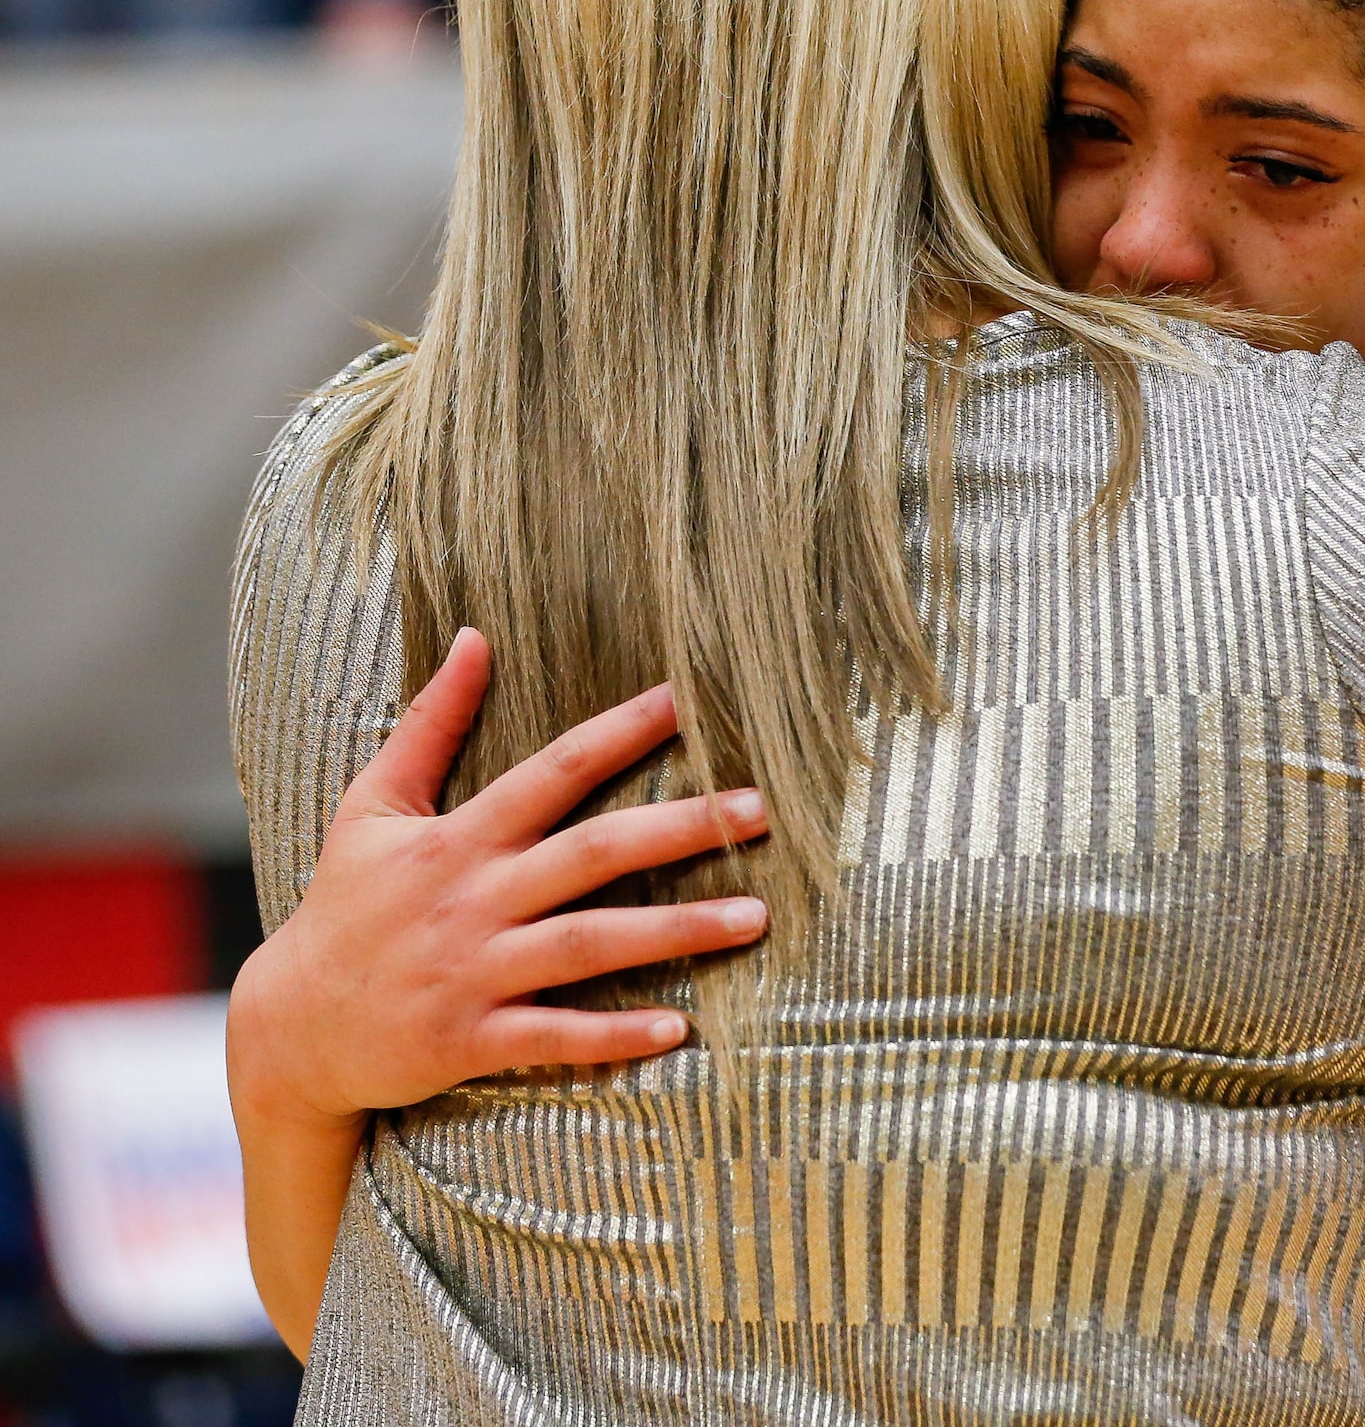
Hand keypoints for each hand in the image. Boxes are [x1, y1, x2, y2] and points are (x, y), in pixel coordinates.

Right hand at [228, 630, 767, 1133]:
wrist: (290, 1028)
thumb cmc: (345, 907)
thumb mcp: (372, 806)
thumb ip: (431, 722)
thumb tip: (475, 636)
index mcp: (457, 839)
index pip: (553, 771)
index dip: (621, 733)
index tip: (690, 702)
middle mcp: (473, 899)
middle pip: (593, 853)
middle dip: (682, 829)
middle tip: (762, 809)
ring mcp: (474, 971)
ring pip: (589, 944)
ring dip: (676, 932)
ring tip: (755, 916)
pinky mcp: (471, 1040)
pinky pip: (554, 1037)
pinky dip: (613, 1035)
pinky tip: (679, 1028)